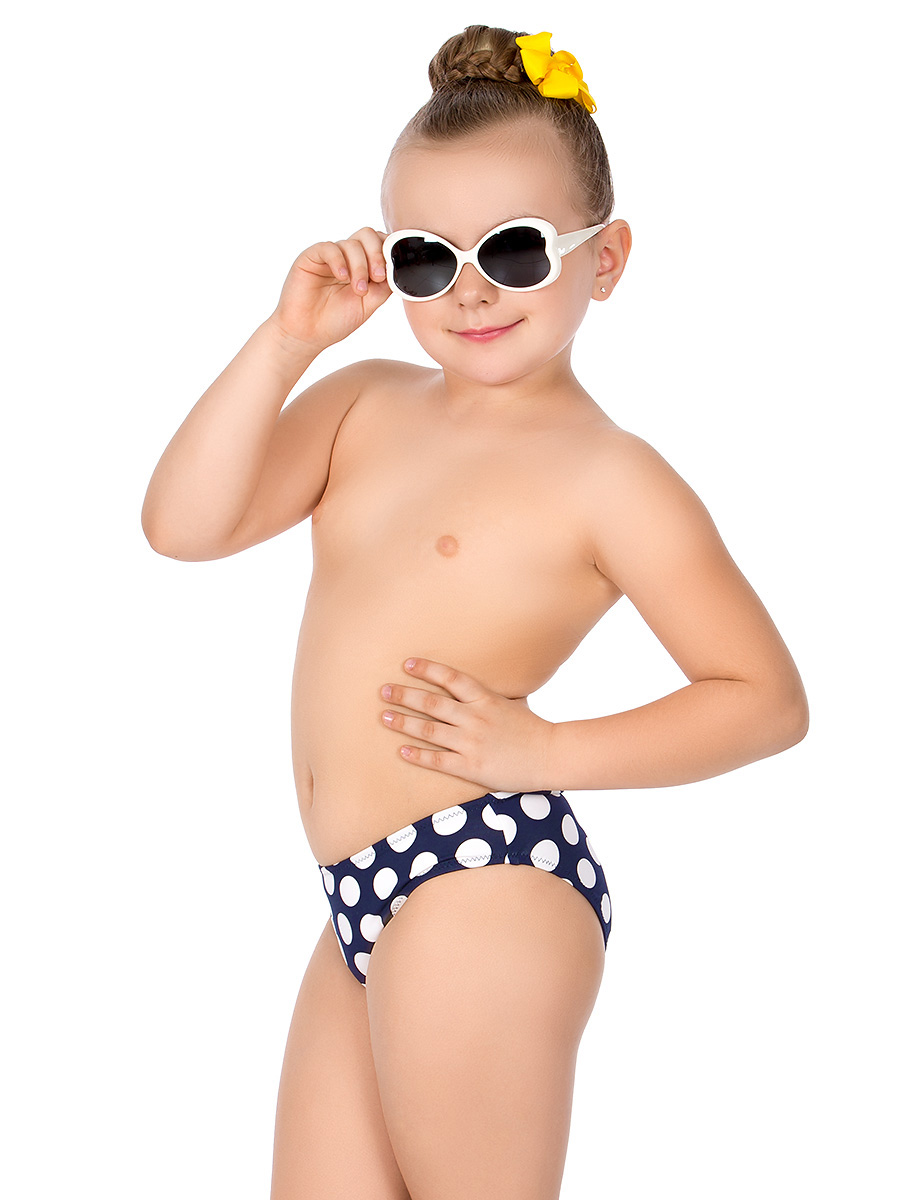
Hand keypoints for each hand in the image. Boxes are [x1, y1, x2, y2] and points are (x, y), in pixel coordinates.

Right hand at [269, 226, 391, 353]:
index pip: (379, 244)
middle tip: (378, 277)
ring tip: (358, 290)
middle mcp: (346, 257)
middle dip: (377, 254)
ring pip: (351, 244)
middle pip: (367, 235)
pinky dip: (339, 260)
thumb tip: (399, 270)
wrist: (307, 335)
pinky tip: (342, 277)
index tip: (390, 274)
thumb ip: (384, 286)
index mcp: (362, 265)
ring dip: (360, 266)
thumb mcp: (369, 304)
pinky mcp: (311, 258)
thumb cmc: (336, 321)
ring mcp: (329, 256)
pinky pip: (328, 248)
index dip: (388, 252)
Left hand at [379, 658, 557, 792]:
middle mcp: (475, 717)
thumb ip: (489, 695)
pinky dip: (418, 755)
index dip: (427, 670)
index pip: (450, 678)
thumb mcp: (511, 702)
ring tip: (384, 718)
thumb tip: (471, 685)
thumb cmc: (532, 728)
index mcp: (485, 698)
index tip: (406, 664)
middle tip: (383, 691)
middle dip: (404, 695)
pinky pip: (439, 760)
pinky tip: (402, 751)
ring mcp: (472, 742)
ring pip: (429, 730)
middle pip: (432, 703)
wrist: (551, 755)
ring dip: (404, 723)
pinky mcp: (471, 766)